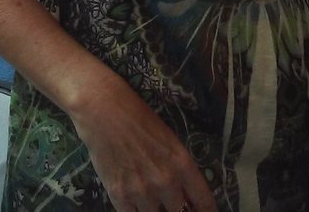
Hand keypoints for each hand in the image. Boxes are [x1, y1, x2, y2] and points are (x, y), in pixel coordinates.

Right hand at [71, 74, 216, 211]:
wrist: (103, 108)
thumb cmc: (137, 115)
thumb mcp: (167, 139)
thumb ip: (178, 168)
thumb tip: (184, 194)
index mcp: (182, 163)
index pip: (203, 202)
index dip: (205, 211)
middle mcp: (165, 181)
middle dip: (176, 208)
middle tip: (170, 201)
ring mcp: (142, 191)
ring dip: (155, 210)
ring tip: (149, 197)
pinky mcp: (119, 195)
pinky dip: (135, 211)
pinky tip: (134, 202)